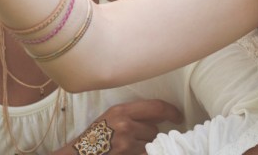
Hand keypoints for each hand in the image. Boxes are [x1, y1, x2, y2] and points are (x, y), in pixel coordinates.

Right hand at [63, 100, 183, 154]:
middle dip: (149, 136)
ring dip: (144, 148)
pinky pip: (144, 153)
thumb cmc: (95, 136)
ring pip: (150, 144)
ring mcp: (126, 142)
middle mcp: (125, 124)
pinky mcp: (127, 154)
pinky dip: (140, 153)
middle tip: (135, 140)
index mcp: (121, 110)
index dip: (171, 111)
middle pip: (154, 129)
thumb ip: (132, 115)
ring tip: (127, 147)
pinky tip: (129, 152)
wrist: (78, 154)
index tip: (178, 117)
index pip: (156, 107)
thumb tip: (159, 116)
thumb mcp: (111, 117)